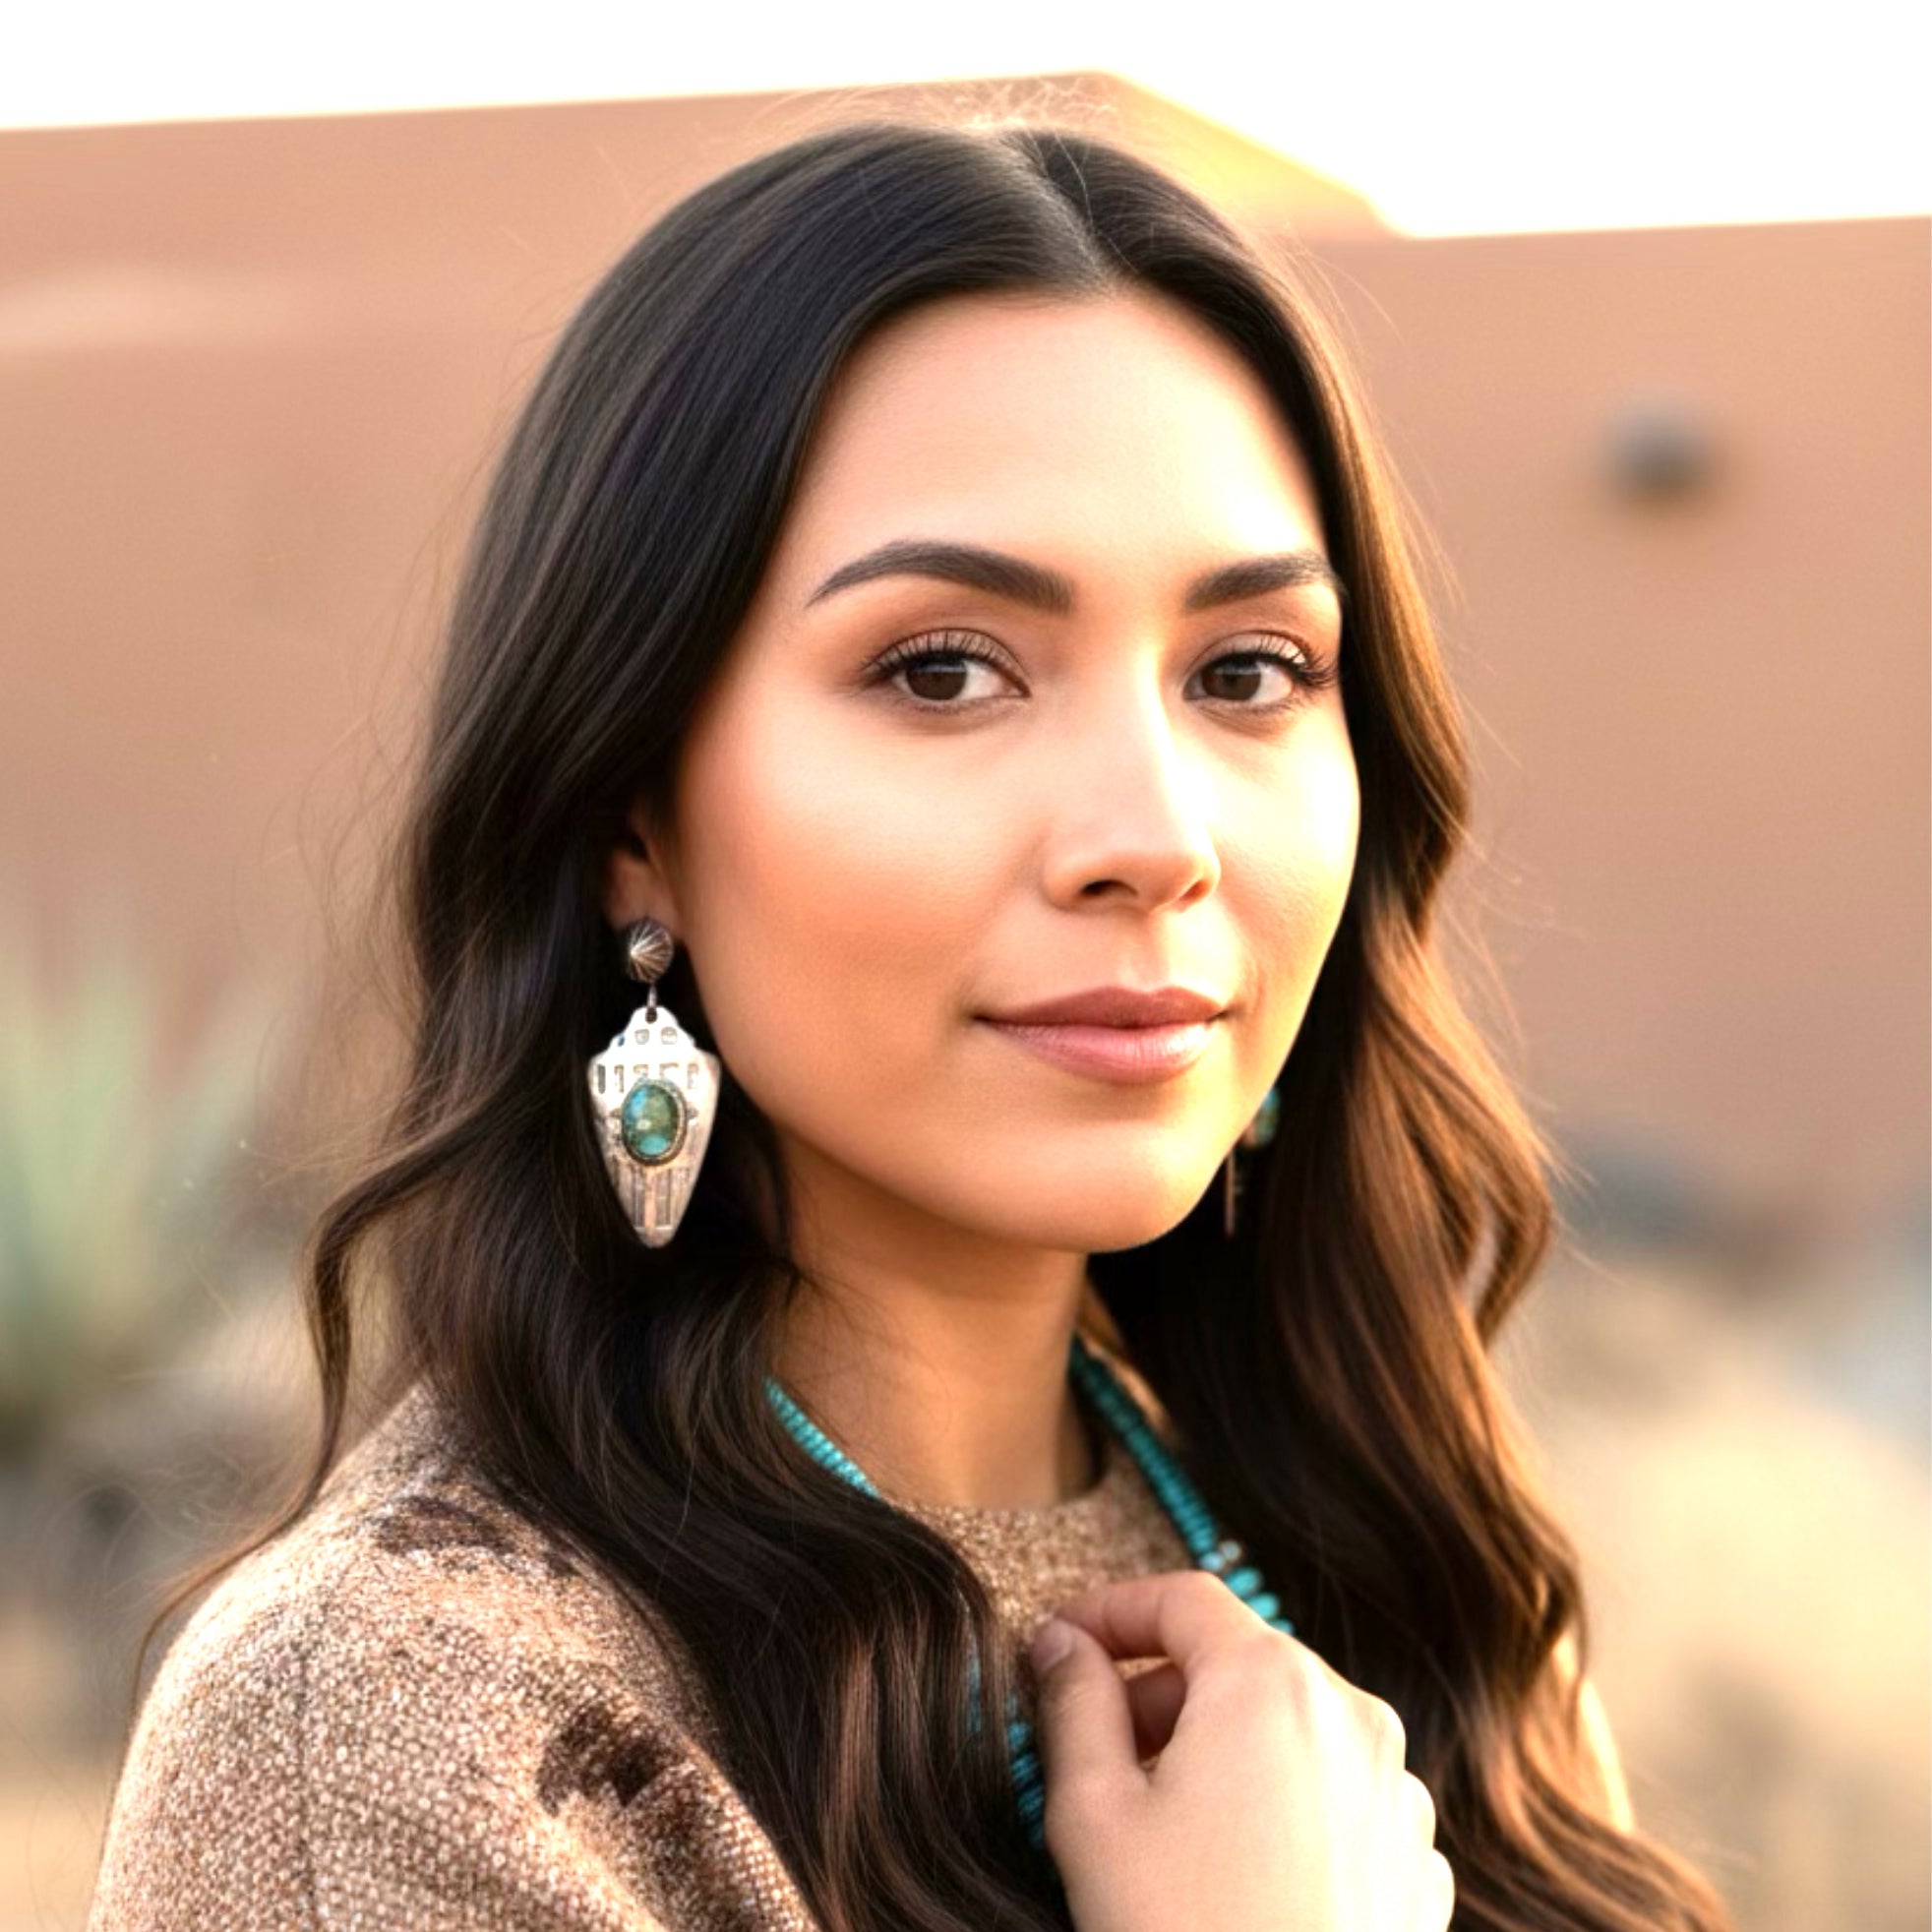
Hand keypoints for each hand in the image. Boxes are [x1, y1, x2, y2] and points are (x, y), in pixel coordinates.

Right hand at [1028, 1569, 1453, 1931]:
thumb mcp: (1093, 1813)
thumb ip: (1072, 1703)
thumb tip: (1061, 1642)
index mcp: (1269, 1683)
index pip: (1182, 1598)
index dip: (1111, 1610)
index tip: (1061, 1642)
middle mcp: (1351, 1715)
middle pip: (1240, 1660)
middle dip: (1162, 1689)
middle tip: (1098, 1746)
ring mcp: (1396, 1790)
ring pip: (1291, 1728)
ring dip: (1222, 1747)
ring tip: (1163, 1820)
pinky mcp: (1414, 1859)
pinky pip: (1334, 1793)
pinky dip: (1279, 1802)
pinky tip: (1232, 1869)